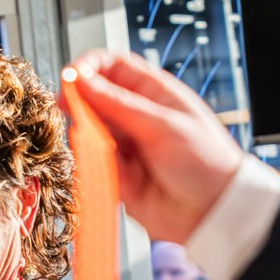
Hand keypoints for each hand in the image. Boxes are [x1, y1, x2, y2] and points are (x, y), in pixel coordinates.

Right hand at [67, 50, 244, 243]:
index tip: (70, 78)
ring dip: (84, 135)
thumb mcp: (162, 125)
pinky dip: (88, 162)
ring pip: (87, 130)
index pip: (112, 67)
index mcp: (153, 93)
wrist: (211, 212)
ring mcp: (123, 144)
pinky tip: (100, 166)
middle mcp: (135, 115)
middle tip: (68, 109)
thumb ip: (118, 104)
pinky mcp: (114, 172)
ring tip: (97, 146)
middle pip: (93, 98)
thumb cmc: (204, 162)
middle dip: (78, 103)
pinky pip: (89, 161)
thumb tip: (81, 80)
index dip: (89, 67)